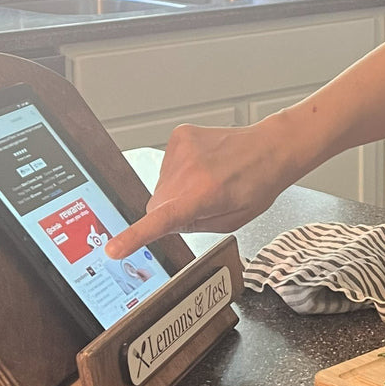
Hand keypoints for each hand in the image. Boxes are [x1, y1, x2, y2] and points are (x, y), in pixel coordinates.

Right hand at [105, 120, 293, 259]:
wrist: (270, 149)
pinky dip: (181, 170)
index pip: (162, 220)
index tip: (114, 249)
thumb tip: (162, 223)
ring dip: (179, 188)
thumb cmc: (257, 185)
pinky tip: (204, 166)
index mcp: (204, 196)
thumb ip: (192, 226)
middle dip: (172, 209)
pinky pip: (167, 165)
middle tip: (204, 202)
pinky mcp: (179, 136)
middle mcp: (189, 171)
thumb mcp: (230, 221)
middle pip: (156, 204)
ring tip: (209, 180)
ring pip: (161, 185)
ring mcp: (182, 150)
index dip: (135, 236)